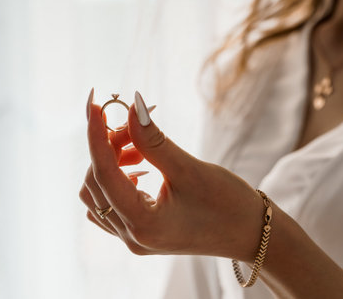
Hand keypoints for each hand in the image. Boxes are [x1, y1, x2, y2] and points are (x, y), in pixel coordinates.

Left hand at [80, 90, 263, 260]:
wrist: (249, 234)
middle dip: (108, 148)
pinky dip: (115, 180)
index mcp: (144, 224)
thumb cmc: (229, 205)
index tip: (93, 104)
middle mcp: (132, 236)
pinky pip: (109, 205)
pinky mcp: (139, 233)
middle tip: (132, 125)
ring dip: (109, 164)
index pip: (103, 174)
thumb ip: (154, 139)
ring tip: (138, 148)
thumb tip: (132, 105)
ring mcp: (133, 238)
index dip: (95, 135)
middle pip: (97, 183)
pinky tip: (137, 168)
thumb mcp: (190, 169)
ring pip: (97, 194)